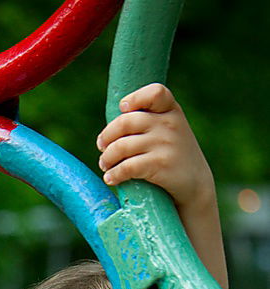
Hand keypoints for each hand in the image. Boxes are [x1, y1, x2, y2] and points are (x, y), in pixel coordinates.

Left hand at [95, 84, 213, 211]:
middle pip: (125, 122)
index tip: (123, 109)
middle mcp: (169, 124)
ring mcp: (165, 143)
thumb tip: (110, 130)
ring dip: (106, 158)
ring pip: (121, 146)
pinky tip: (110, 179)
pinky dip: (114, 174)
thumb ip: (149, 122)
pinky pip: (127, 167)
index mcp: (171, 110)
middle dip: (107, 136)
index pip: (155, 93)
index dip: (134, 98)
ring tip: (105, 165)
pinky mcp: (160, 164)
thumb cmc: (175, 157)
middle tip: (102, 147)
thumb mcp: (170, 131)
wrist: (196, 185)